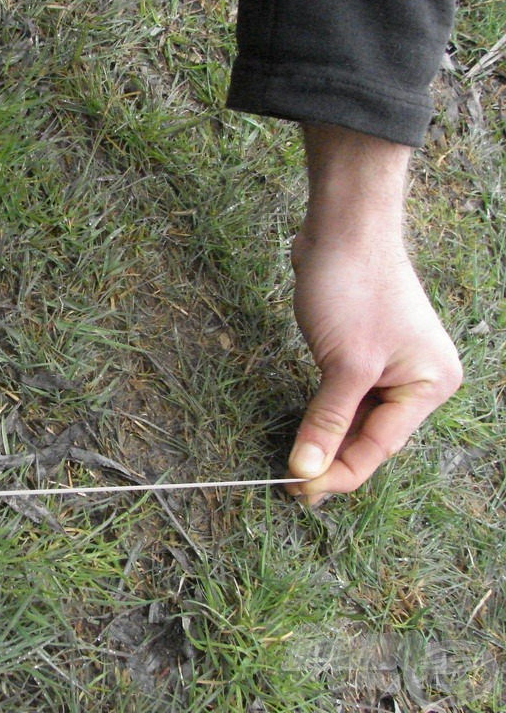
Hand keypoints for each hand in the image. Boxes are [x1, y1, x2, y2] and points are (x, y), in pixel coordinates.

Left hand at [285, 125, 461, 502]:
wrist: (343, 228)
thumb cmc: (353, 288)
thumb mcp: (344, 364)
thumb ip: (327, 421)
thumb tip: (306, 471)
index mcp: (429, 385)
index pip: (379, 448)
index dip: (338, 475)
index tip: (300, 492)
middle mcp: (419, 379)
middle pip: (371, 437)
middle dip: (333, 461)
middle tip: (292, 486)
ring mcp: (392, 365)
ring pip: (357, 420)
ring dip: (328, 441)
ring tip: (295, 467)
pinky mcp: (365, 352)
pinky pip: (347, 397)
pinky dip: (327, 415)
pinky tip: (306, 432)